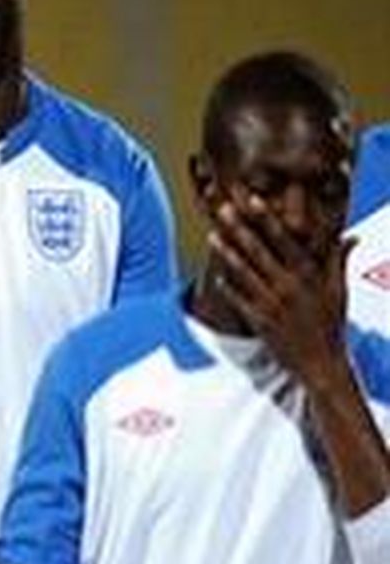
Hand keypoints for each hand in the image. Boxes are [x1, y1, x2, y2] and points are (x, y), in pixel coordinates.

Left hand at [208, 192, 352, 386]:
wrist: (321, 363)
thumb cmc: (331, 325)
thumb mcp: (338, 291)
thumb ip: (338, 261)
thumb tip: (351, 236)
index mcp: (309, 275)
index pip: (286, 240)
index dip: (268, 220)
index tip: (254, 201)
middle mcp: (290, 286)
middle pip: (260, 252)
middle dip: (240, 229)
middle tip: (223, 209)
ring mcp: (273, 304)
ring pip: (245, 273)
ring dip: (227, 253)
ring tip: (212, 236)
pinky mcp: (260, 322)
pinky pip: (240, 300)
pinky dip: (229, 288)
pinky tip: (216, 275)